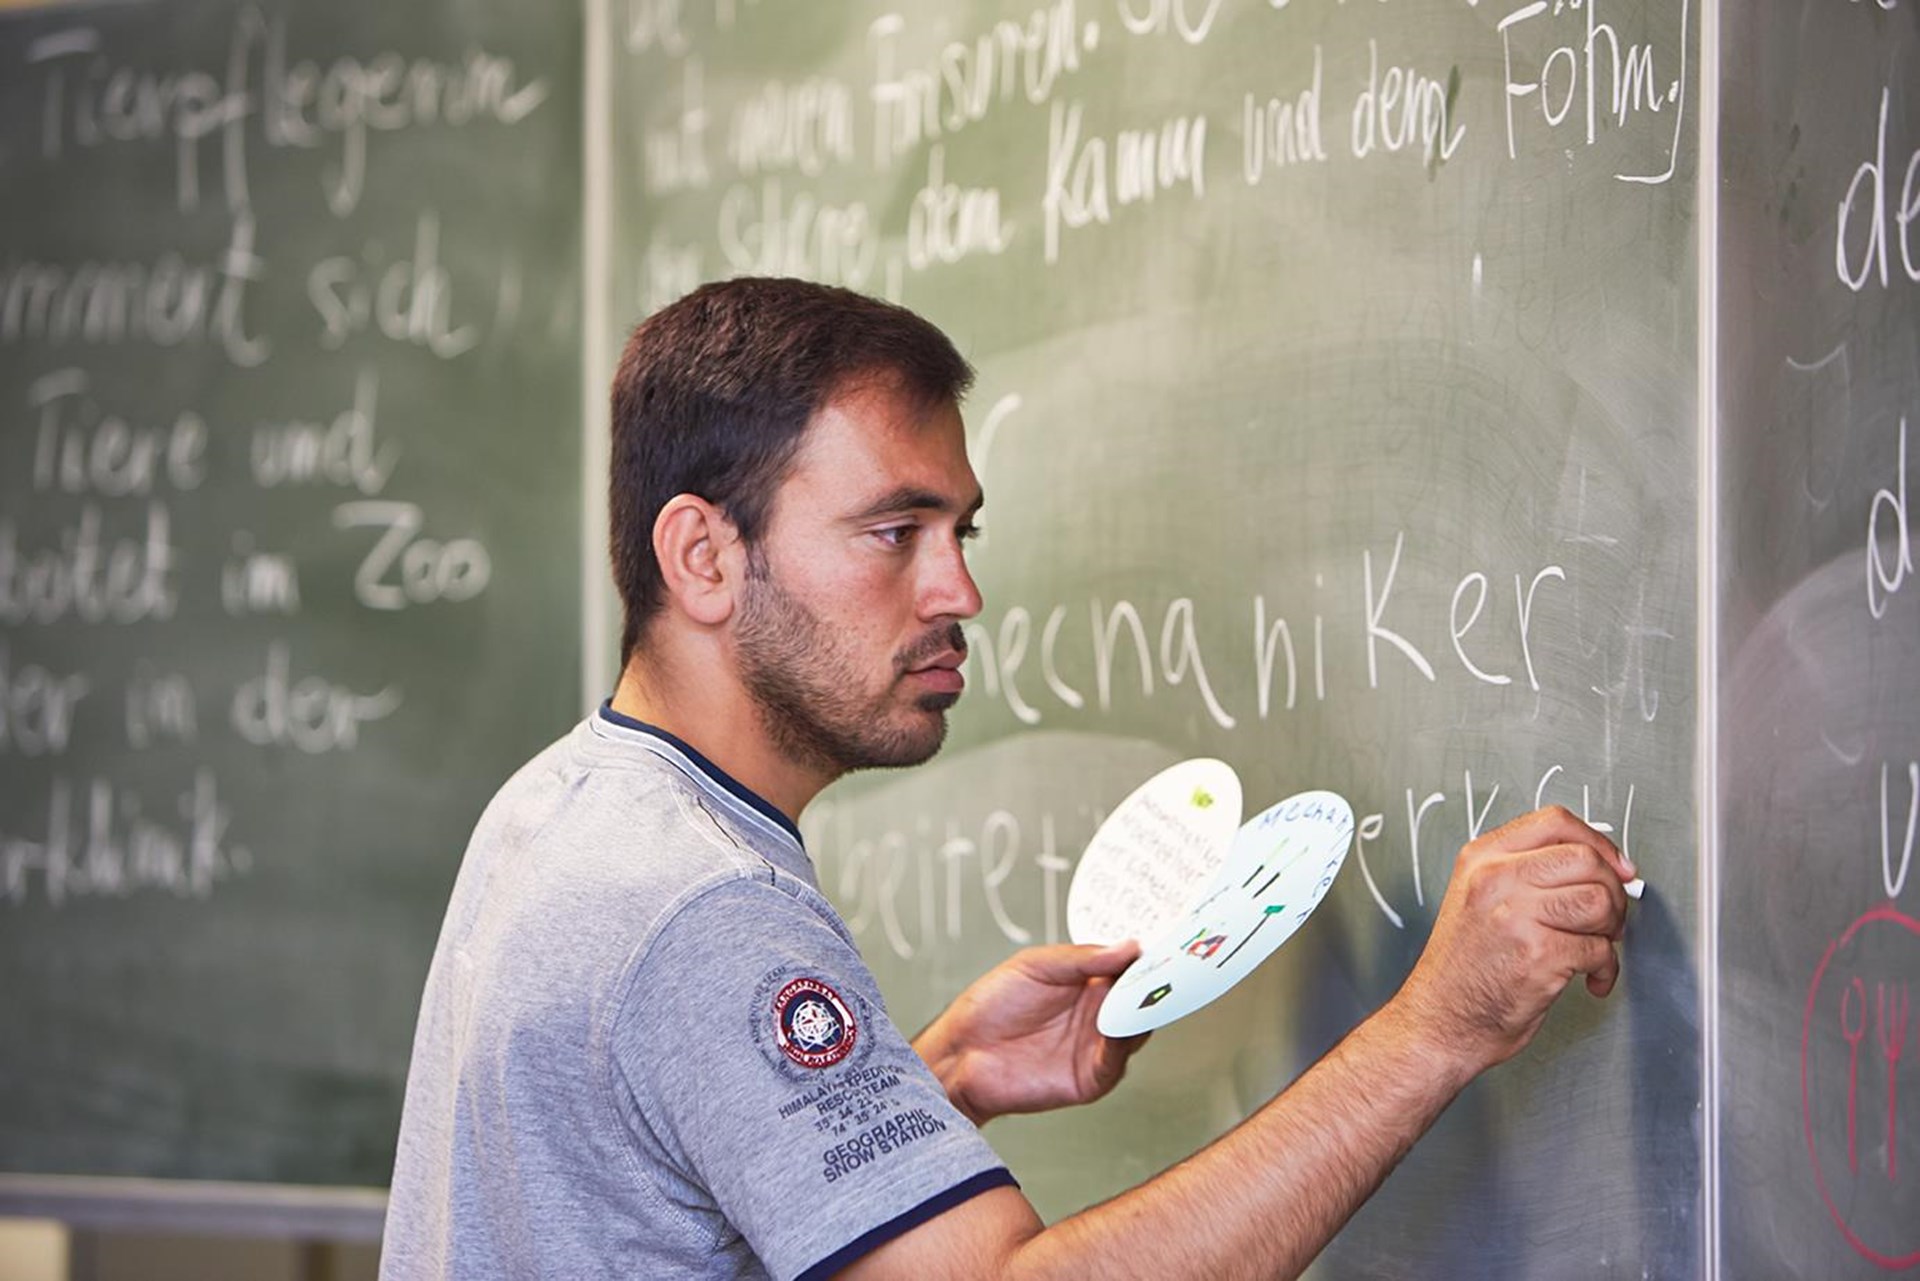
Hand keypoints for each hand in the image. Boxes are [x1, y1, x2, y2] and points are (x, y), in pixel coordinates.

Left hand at [914, 942, 1149, 1125]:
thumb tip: (1129, 947)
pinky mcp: (1090, 1078)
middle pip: (1141, 1000)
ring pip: (1136, 1030)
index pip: (1130, 968)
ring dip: (1143, 1013)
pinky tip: (1120, 1027)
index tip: (1164, 945)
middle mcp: (1098, 1014)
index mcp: (1089, 982)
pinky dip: (1123, 1045)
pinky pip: (1116, 1062)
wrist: (962, 1052)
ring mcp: (1096, 1046)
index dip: (1148, 958)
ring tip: (1146, 995)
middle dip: (1156, 985)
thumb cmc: (991, 1006)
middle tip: (1168, 970)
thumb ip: (1083, 958)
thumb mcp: (1036, 966)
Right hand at [1391, 805, 1634, 1078]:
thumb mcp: (1479, 898)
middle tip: (1608, 919)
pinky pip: (1599, 950)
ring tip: (1595, 949)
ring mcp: (1515, 915)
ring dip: (1611, 930)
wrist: (1438, 1021)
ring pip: (1599, 901)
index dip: (1599, 842)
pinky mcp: (1537, 955)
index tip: (1617, 867)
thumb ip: (1525, 873)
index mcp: (1482, 858)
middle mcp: (1496, 879)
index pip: (1554, 822)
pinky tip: (1589, 980)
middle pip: (1586, 859)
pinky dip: (1606, 970)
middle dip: (1613, 891)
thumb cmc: (1463, 968)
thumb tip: (1600, 866)